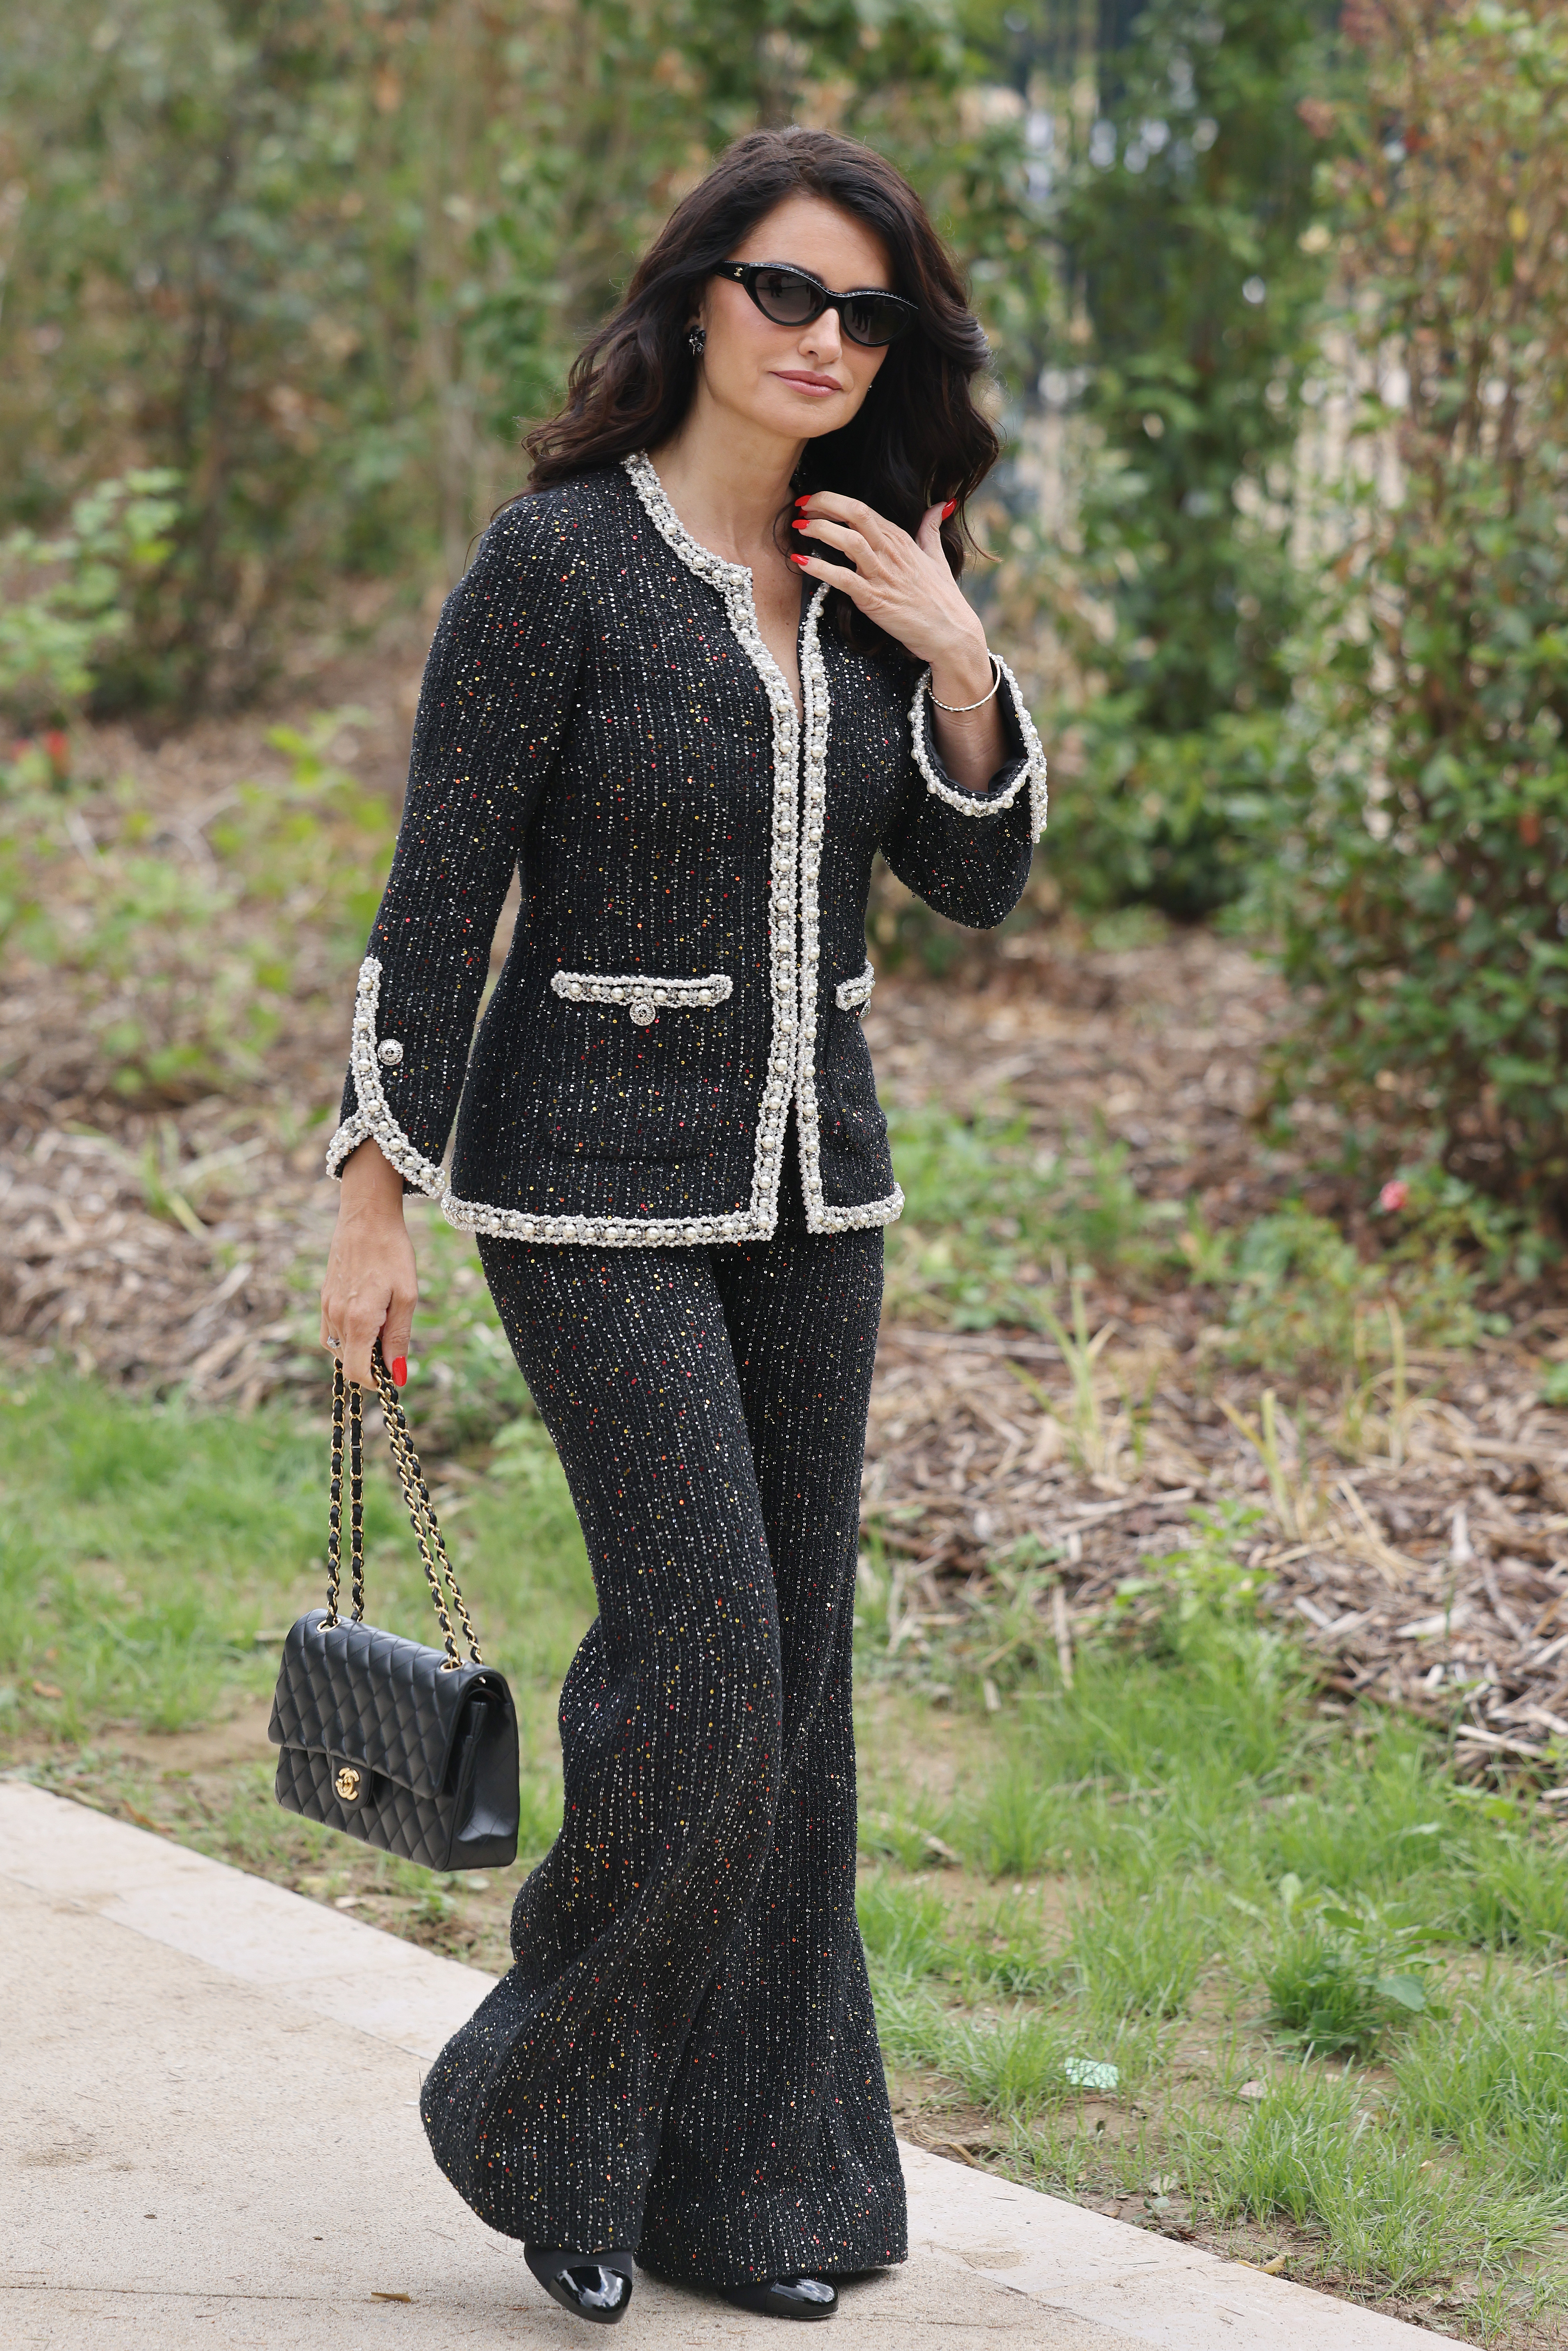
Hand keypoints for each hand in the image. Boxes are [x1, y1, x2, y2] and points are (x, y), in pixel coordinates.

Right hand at [319, 1139, 416, 1390]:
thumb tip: (398, 1376)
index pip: (358, 1373)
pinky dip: (350, 1336)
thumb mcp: (406, 1297)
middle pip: (350, 1362)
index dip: (377, 1382)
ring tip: (383, 1321)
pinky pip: (333, 1333)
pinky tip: (367, 1316)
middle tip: (394, 1339)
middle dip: (372, 1363)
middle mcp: (337, 1318)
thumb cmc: (393, 1254)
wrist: (366, 1218)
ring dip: (361, 1348)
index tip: (394, 1376)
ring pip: (341, 1349)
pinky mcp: (324, 1300)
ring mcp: (327, 1309)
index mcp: (359, 1320)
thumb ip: (398, 1338)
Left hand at [791, 493, 991, 695]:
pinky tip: (802, 562)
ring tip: (798, 529)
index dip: (833, 501)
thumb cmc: (944, 599)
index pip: (863, 509)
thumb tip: (941, 504)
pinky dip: (820, 569)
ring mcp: (883, 575)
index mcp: (901, 539)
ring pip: (848, 541)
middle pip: (855, 514)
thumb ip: (931, 530)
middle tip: (801, 508)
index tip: (813, 501)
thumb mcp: (937, 558)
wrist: (952, 635)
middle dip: (824, 505)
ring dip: (820, 531)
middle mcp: (891, 552)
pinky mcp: (875, 600)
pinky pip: (843, 579)